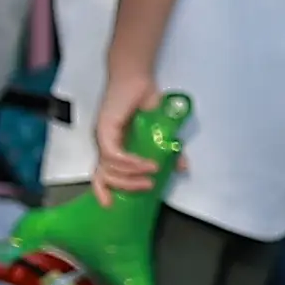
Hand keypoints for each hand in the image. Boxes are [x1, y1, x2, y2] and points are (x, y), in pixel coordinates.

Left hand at [93, 86, 165, 201]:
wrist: (138, 79)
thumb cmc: (146, 103)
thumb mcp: (162, 132)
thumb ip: (170, 151)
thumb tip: (182, 168)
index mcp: (114, 148)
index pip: (102, 175)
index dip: (103, 190)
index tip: (111, 205)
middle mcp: (105, 145)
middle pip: (106, 176)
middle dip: (126, 186)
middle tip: (148, 187)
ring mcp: (103, 137)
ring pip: (109, 167)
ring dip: (131, 174)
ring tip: (153, 172)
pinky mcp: (105, 129)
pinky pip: (114, 154)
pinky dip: (129, 162)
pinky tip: (146, 163)